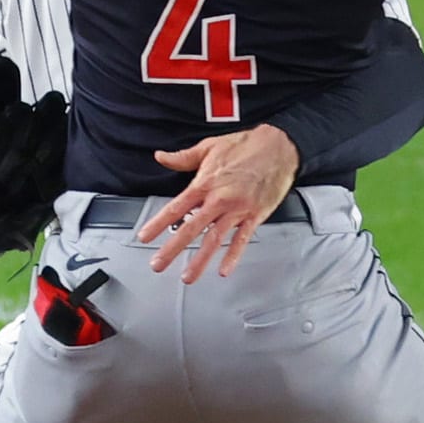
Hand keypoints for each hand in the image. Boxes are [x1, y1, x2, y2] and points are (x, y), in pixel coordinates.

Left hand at [138, 125, 299, 283]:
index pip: (176, 208)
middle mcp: (219, 199)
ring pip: (214, 239)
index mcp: (205, 184)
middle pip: (190, 228)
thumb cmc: (246, 146)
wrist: (279, 147)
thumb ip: (183, 157)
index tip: (144, 236)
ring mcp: (237, 209)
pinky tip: (224, 270)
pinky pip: (242, 240)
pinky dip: (233, 256)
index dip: (157, 223)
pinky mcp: (254, 215)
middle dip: (172, 249)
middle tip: (158, 264)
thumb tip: (161, 156)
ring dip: (199, 260)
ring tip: (188, 276)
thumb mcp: (209, 147)